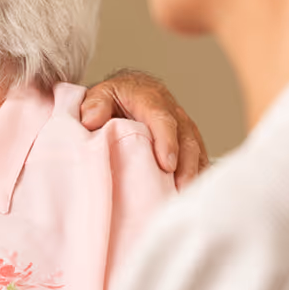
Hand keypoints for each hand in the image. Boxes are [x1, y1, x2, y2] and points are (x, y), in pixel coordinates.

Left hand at [81, 70, 207, 188]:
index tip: (167, 165)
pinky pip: (198, 157)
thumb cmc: (113, 98)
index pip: (162, 120)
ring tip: (184, 197)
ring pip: (196, 149)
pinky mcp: (187, 140)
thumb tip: (90, 121)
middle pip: (186, 138)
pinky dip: (197, 175)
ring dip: (193, 174)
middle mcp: (173, 112)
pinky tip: (191, 194)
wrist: (128, 92)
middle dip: (186, 165)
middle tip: (180, 188)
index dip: (167, 142)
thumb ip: (95, 105)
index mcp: (151, 99)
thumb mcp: (100, 95)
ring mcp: (183, 127)